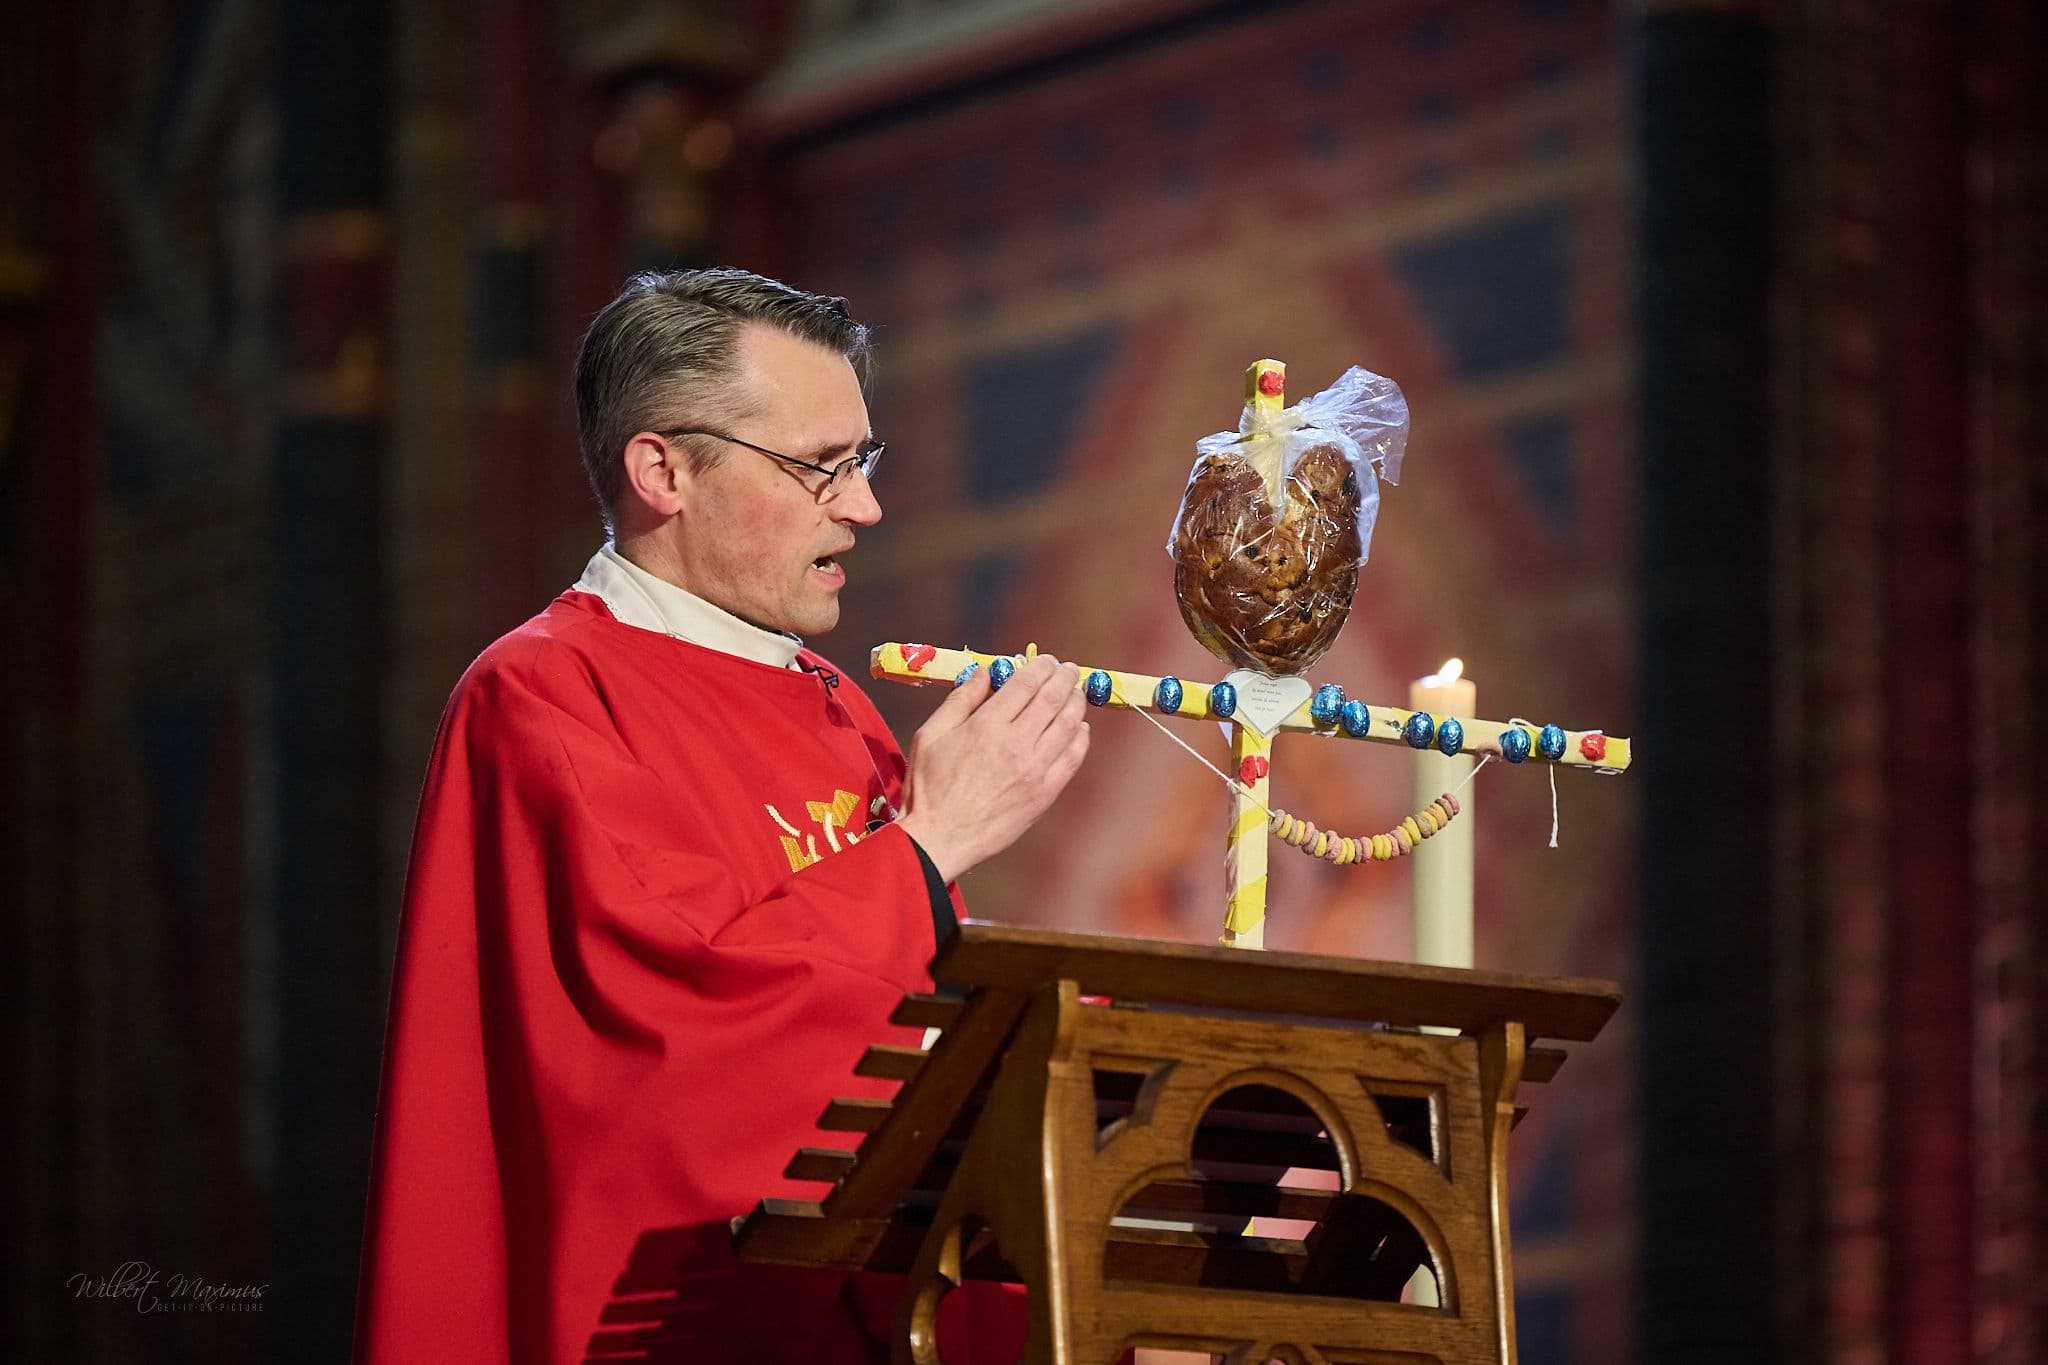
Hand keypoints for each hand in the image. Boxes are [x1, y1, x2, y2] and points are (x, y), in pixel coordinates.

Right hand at [894, 656, 1090, 882]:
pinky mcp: (1044, 794)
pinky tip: (1080, 728)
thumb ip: (960, 700)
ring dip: (1077, 703)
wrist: (939, 839)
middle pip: (1052, 699)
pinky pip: (1072, 759)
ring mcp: (1034, 770)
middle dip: (1064, 678)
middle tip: (1068, 669)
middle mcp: (1015, 744)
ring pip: (1068, 726)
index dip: (1040, 667)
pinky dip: (1080, 739)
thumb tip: (985, 672)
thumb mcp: (931, 735)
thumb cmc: (928, 787)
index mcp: (986, 726)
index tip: (1046, 660)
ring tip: (1077, 693)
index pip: (1025, 684)